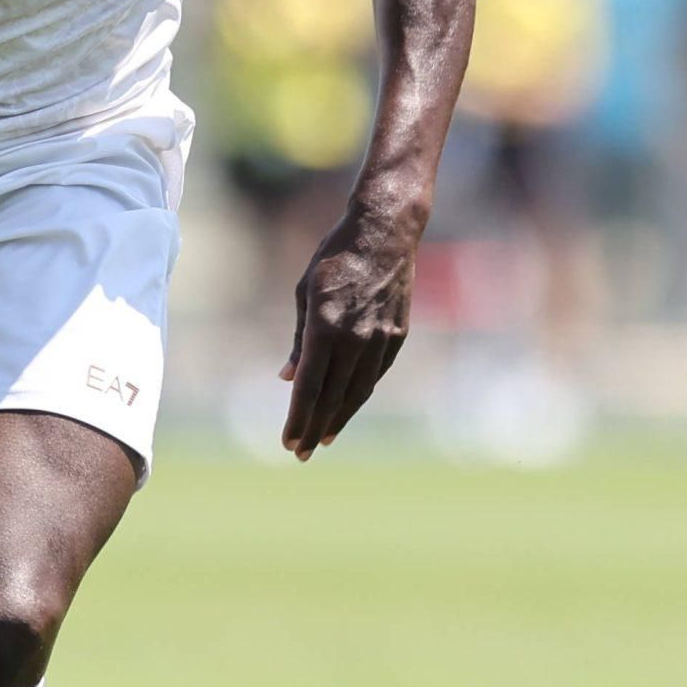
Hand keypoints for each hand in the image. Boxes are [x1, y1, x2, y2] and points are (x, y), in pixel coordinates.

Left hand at [279, 199, 417, 460]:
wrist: (385, 233)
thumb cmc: (335, 258)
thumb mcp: (305, 293)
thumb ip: (299, 340)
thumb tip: (289, 378)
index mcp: (325, 326)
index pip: (309, 386)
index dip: (298, 417)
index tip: (288, 441)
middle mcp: (355, 338)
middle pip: (332, 397)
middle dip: (314, 428)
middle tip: (300, 453)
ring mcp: (380, 339)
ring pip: (358, 392)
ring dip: (338, 419)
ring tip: (323, 438)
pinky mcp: (398, 336)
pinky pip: (375, 375)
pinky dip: (359, 395)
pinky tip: (346, 408)